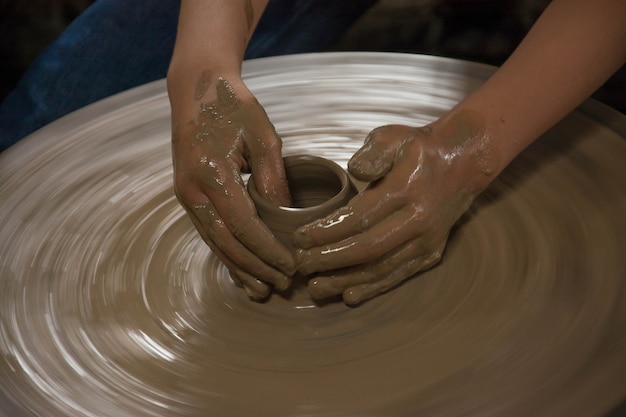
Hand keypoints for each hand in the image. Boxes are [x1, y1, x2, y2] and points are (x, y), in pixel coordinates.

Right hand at [171, 75, 295, 299]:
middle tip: (281, 285)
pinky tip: (240, 268)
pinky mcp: (186, 195)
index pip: (243, 225)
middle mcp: (191, 189)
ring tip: (261, 290)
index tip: (290, 266)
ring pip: (213, 242)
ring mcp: (184, 194)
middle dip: (254, 267)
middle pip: (225, 242)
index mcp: (211, 173)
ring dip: (238, 268)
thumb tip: (287, 216)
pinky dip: (226, 252)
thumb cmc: (233, 106)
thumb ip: (274, 178)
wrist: (196, 88)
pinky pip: (207, 231)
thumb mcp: (263, 136)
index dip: (267, 250)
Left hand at [294, 115, 498, 304]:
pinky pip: (398, 275)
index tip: (299, 238)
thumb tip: (355, 170)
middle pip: (367, 248)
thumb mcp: (394, 137)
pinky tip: (349, 295)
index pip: (359, 216)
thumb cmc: (418, 150)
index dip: (327, 230)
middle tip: (301, 265)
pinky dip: (373, 288)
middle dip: (330, 259)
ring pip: (381, 267)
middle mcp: (418, 220)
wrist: (462, 164)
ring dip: (346, 280)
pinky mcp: (431, 254)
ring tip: (317, 287)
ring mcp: (426, 240)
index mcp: (406, 189)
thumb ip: (373, 152)